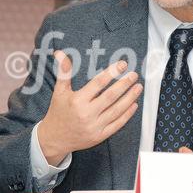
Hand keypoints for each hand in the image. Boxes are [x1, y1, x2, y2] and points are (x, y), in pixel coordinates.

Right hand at [38, 50, 142, 165]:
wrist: (54, 139)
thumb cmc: (58, 112)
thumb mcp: (59, 92)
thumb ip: (64, 72)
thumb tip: (60, 53)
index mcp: (77, 101)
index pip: (98, 83)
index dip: (112, 72)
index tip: (122, 64)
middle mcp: (87, 114)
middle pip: (110, 96)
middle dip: (124, 84)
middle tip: (134, 75)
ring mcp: (95, 126)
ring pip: (116, 110)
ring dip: (129, 98)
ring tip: (138, 87)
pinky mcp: (100, 136)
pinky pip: (117, 124)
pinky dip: (127, 115)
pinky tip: (134, 105)